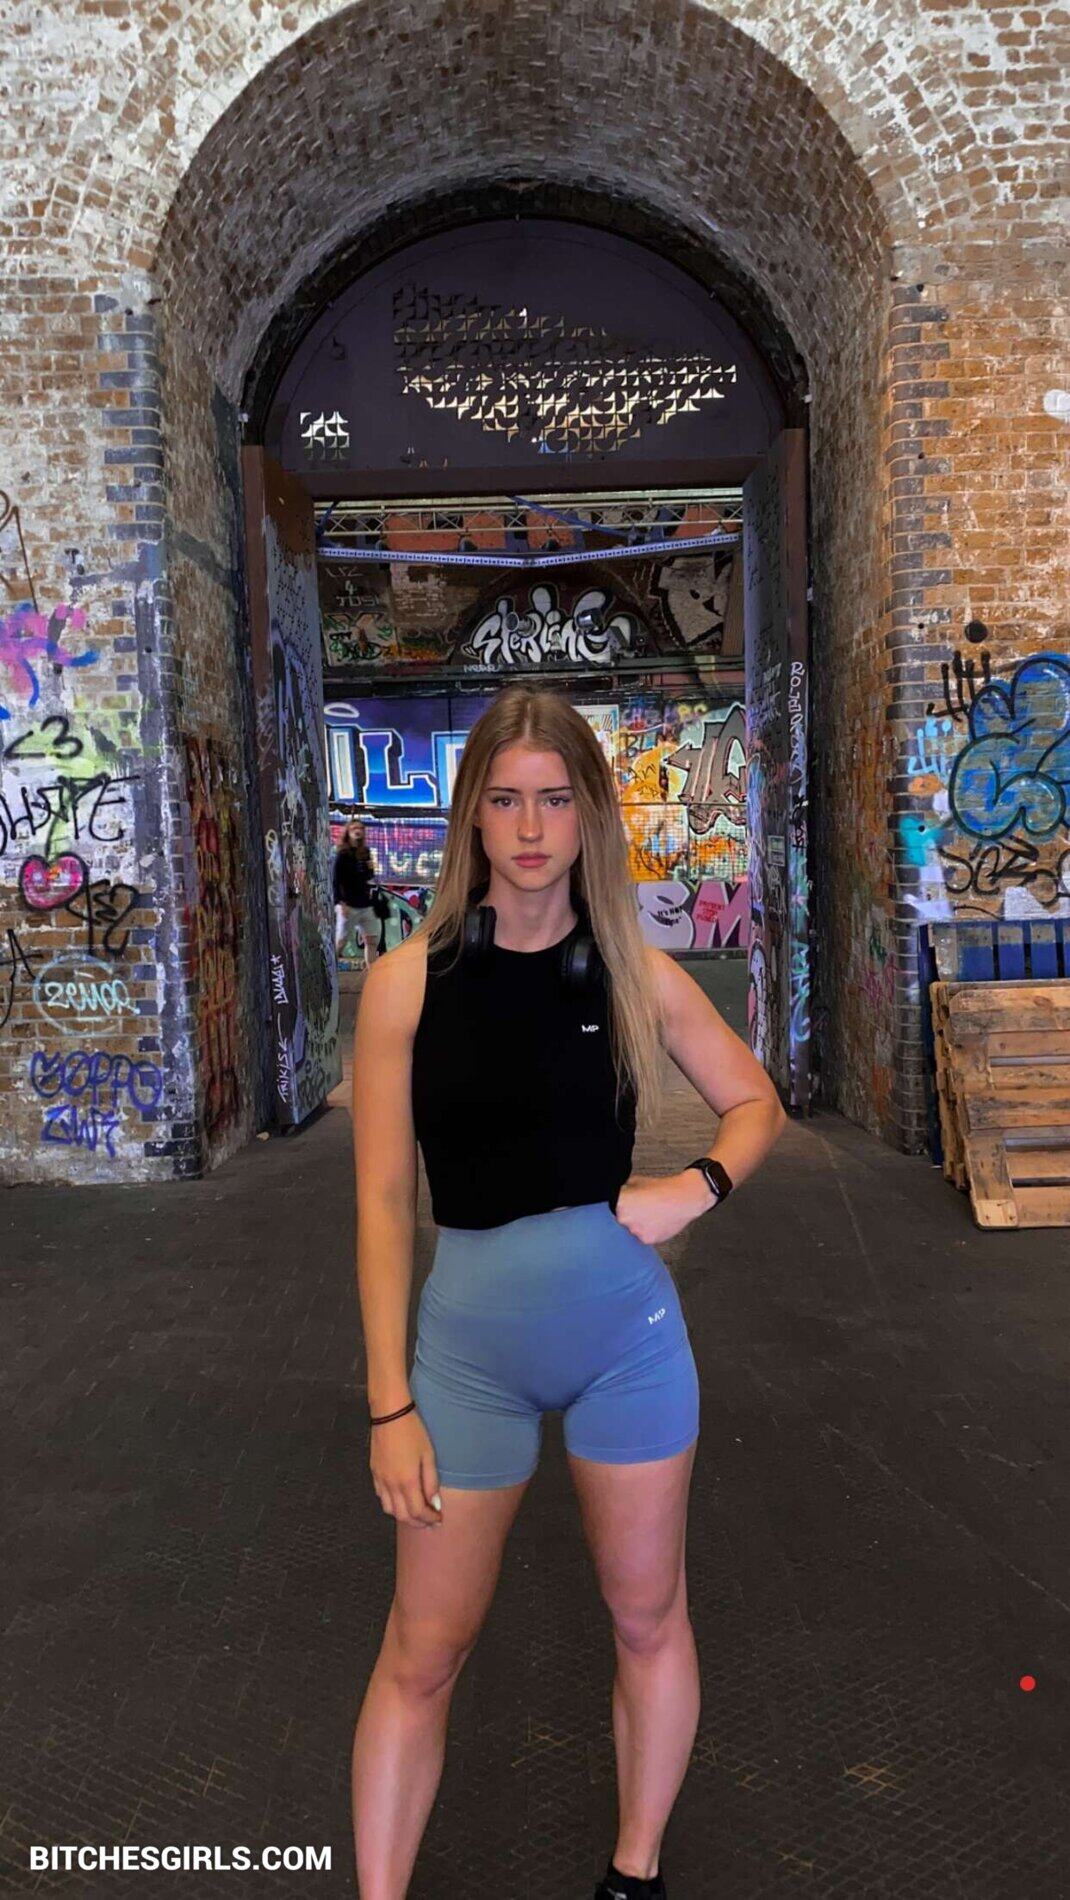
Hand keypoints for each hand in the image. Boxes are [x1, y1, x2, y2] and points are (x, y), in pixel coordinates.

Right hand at [370, 1410, 442, 1527]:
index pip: (418, 1512)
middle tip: (429, 1522)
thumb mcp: (428, 1455)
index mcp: (407, 1482)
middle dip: (417, 1522)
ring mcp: (380, 1480)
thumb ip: (431, 1481)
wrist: (389, 1414)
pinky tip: (401, 1498)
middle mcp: (391, 1485)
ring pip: (389, 1509)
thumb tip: (434, 1503)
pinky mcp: (374, 1473)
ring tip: (416, 1512)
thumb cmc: (413, 1432)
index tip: (439, 1519)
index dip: (429, 1519)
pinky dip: (392, 1504)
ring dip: (403, 1516)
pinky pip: (381, 1497)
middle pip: (402, 1516)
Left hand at [613, 1170, 711, 1245]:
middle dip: (627, 1215)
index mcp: (621, 1203)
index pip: (610, 1207)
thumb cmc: (663, 1188)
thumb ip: (623, 1190)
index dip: (617, 1204)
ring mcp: (636, 1231)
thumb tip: (617, 1194)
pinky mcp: (647, 1239)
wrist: (684, 1199)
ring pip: (631, 1229)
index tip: (625, 1203)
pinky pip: (642, 1236)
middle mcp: (625, 1219)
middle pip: (619, 1220)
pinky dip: (647, 1230)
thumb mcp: (637, 1181)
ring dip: (637, 1224)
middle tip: (641, 1208)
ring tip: (650, 1214)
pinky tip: (656, 1220)